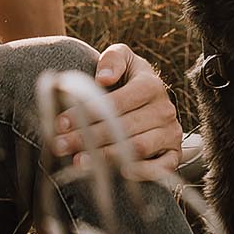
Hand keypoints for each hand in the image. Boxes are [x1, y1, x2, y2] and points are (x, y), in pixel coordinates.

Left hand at [52, 43, 182, 172]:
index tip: (61, 122)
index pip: (119, 102)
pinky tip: (119, 174)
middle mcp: (164, 110)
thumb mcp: (123, 59)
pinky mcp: (173, 155)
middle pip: (124, 128)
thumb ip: (113, 59)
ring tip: (78, 161)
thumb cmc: (128, 80)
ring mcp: (170, 133)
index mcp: (151, 85)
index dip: (88, 112)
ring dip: (106, 156)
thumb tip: (103, 77)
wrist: (148, 104)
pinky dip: (142, 172)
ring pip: (138, 148)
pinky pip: (161, 168)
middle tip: (60, 145)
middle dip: (88, 137)